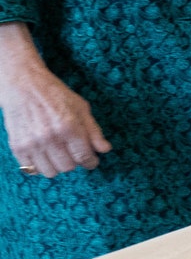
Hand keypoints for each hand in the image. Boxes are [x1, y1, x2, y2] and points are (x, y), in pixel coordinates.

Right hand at [0, 24, 110, 177]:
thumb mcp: (81, 107)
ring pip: (50, 172)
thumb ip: (93, 130)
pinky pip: (31, 169)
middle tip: (74, 153)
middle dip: (75, 162)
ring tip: (60, 154)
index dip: (91, 162)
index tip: (92, 161)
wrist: (24, 86)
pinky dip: (41, 165)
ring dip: (57, 166)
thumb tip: (105, 149)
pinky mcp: (17, 147)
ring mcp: (32, 144)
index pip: (84, 156)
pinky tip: (45, 154)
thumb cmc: (56, 95)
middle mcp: (49, 138)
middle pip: (68, 167)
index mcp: (69, 126)